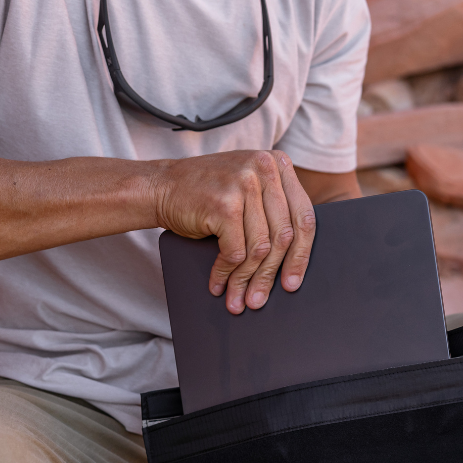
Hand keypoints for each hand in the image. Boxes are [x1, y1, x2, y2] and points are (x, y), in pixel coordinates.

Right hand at [152, 150, 316, 313]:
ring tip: (240, 299)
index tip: (293, 281)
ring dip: (248, 280)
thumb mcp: (247, 186)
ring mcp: (244, 184)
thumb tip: (296, 259)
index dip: (302, 255)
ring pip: (260, 248)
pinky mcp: (225, 204)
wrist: (159, 185)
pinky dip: (227, 274)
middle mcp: (265, 169)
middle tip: (262, 299)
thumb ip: (273, 205)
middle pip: (283, 236)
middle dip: (272, 275)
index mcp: (278, 163)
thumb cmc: (205, 193)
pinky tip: (220, 285)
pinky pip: (236, 252)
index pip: (303, 216)